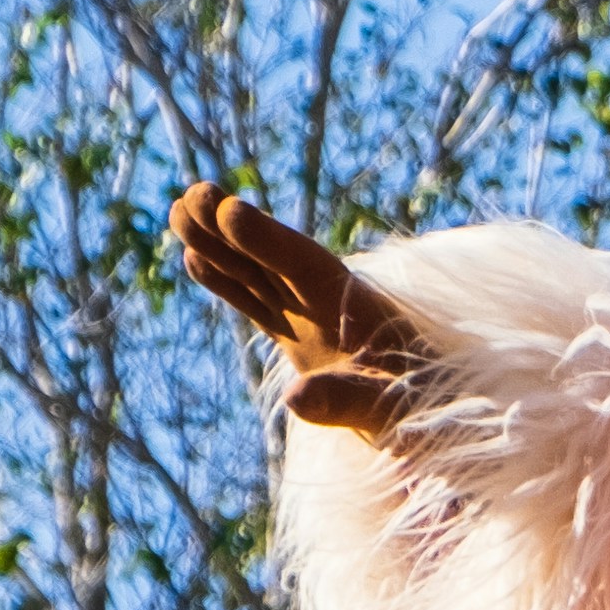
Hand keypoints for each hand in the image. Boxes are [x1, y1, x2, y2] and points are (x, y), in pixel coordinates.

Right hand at [167, 183, 440, 433]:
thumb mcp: (385, 408)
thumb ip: (345, 400)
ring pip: (255, 273)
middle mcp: (326, 304)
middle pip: (271, 257)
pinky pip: (254, 302)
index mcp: (354, 307)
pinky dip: (226, 281)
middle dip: (233, 228)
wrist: (432, 417)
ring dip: (218, 245)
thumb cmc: (417, 409)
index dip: (268, 240)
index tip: (231, 210)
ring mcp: (309, 319)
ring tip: (177, 210)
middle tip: (193, 193)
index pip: (303, 265)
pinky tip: (195, 258)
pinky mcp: (298, 339)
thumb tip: (295, 398)